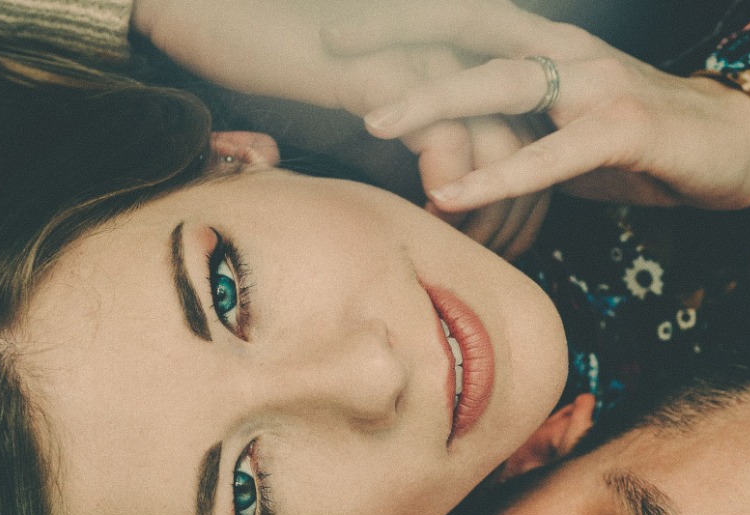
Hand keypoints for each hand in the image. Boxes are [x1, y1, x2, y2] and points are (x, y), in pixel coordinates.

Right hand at [131, 0, 548, 256]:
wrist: (223, 14)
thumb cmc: (296, 69)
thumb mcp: (371, 116)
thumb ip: (412, 146)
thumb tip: (439, 203)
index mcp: (456, 61)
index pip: (523, 133)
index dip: (526, 194)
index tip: (512, 244)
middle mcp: (452, 53)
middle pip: (523, 140)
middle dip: (520, 208)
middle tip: (501, 255)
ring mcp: (421, 57)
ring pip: (494, 140)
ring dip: (488, 203)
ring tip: (469, 243)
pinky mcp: (382, 70)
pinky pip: (440, 129)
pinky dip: (447, 176)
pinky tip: (434, 209)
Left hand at [324, 0, 749, 210]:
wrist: (733, 146)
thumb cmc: (643, 145)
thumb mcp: (565, 135)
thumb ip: (515, 136)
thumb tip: (463, 162)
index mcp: (549, 49)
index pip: (467, 24)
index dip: (408, 22)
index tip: (344, 31)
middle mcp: (568, 53)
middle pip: (472, 33)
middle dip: (400, 38)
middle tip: (333, 47)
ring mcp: (596, 86)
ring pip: (504, 84)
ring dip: (436, 101)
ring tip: (377, 122)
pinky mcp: (623, 131)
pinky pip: (549, 155)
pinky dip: (499, 176)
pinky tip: (455, 195)